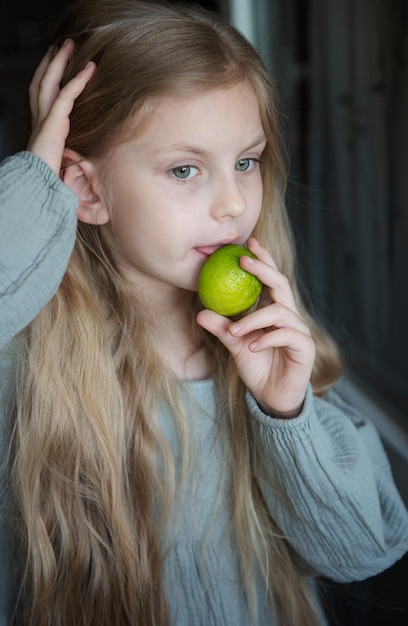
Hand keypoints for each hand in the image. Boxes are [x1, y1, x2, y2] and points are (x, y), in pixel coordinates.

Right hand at [27, 39, 95, 174]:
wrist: (39, 181)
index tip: (53, 61)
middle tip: (60, 44)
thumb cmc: (49, 174)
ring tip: (70, 44)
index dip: (46, 75)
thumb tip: (81, 158)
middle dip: (51, 61)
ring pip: (50, 80)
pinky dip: (79, 80)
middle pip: (42, 80)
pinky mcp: (54, 120)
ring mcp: (44, 117)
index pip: (41, 93)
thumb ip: (67, 150)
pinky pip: (68, 93)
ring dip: (61, 60)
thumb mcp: (60, 157)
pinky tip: (90, 68)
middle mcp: (39, 117)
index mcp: (40, 125)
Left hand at [196, 237, 315, 417]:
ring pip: (279, 312)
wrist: (272, 397)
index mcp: (273, 310)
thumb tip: (200, 313)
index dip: (262, 259)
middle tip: (243, 261)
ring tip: (235, 331)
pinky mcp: (305, 347)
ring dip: (254, 318)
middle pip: (280, 283)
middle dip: (262, 269)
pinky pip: (287, 335)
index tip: (247, 243)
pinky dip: (267, 338)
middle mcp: (288, 315)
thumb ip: (222, 329)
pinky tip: (252, 346)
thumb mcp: (235, 346)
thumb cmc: (256, 367)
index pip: (270, 279)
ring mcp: (298, 330)